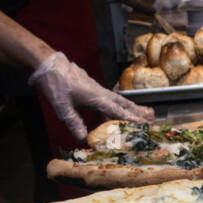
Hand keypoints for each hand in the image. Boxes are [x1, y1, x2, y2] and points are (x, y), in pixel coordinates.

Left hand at [29, 52, 152, 138]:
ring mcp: (97, 90)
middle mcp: (100, 93)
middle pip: (123, 104)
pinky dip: (119, 106)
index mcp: (95, 97)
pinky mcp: (93, 89)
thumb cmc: (55, 83)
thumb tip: (83, 138)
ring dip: (132, 108)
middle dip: (138, 111)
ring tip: (145, 113)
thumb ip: (73, 121)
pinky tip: (120, 111)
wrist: (49, 64)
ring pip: (119, 101)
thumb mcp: (61, 106)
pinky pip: (110, 100)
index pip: (116, 110)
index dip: (130, 118)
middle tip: (153, 117)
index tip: (144, 124)